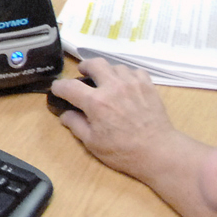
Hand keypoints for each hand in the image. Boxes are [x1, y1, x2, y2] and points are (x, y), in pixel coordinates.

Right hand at [53, 57, 178, 180]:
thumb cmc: (123, 151)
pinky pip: (135, 71)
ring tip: (107, 82)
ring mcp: (132, 84)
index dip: (59, 87)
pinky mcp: (148, 86)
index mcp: (95, 102)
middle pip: (94, 63)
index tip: (57, 90)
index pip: (69, 86)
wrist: (158, 152)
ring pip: (115, 66)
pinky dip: (127, 75)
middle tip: (84, 74)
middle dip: (84, 67)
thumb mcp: (93, 143)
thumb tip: (65, 114)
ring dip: (107, 72)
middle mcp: (112, 87)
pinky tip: (127, 85)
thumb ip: (76, 125)